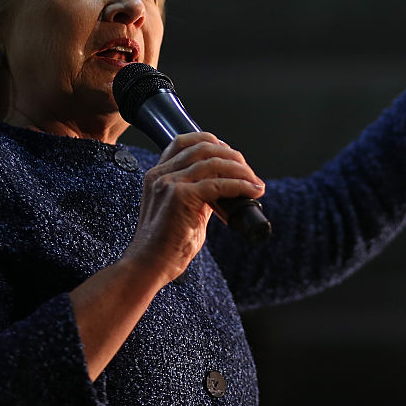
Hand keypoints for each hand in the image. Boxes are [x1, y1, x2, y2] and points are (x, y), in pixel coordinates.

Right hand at [122, 132, 264, 283]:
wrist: (150, 264)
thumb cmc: (166, 244)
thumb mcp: (180, 209)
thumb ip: (198, 193)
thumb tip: (225, 186)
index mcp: (157, 174)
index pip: (183, 141)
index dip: (211, 141)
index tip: (231, 154)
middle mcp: (161, 174)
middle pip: (203, 147)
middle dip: (232, 156)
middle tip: (250, 173)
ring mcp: (169, 183)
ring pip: (213, 163)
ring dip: (241, 170)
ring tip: (255, 183)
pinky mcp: (179, 196)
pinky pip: (218, 184)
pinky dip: (240, 186)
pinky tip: (252, 191)